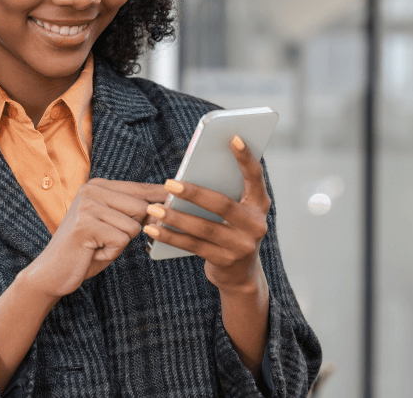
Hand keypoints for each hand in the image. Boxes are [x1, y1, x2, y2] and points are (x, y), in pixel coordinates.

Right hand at [25, 179, 167, 299]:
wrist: (51, 272)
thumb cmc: (86, 250)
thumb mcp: (112, 225)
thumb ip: (133, 212)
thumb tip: (166, 203)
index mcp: (98, 185)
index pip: (140, 188)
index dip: (159, 197)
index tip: (174, 197)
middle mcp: (91, 189)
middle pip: (142, 207)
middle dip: (132, 230)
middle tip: (107, 239)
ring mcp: (87, 206)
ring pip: (133, 226)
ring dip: (119, 244)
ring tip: (97, 245)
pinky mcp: (85, 225)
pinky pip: (121, 240)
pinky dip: (111, 253)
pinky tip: (92, 252)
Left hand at [143, 135, 269, 292]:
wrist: (240, 274)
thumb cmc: (231, 230)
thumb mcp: (235, 211)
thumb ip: (223, 192)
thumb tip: (192, 171)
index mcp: (259, 204)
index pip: (255, 177)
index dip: (245, 157)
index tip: (233, 137)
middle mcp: (256, 224)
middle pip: (222, 205)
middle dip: (194, 193)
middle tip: (170, 182)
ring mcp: (242, 245)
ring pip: (204, 228)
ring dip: (176, 217)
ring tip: (154, 208)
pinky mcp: (226, 261)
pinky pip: (193, 246)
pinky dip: (171, 236)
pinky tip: (153, 229)